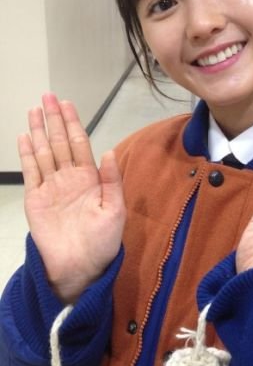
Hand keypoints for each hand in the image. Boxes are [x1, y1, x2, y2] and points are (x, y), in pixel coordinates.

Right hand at [18, 93, 125, 302]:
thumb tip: (109, 151)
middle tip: (47, 97)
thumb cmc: (103, 241)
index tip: (67, 104)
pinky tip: (25, 138)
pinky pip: (31, 172)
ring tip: (34, 110)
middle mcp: (69, 177)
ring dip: (39, 131)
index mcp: (89, 178)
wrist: (81, 267)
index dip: (73, 123)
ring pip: (44, 152)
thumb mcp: (115, 209)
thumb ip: (112, 180)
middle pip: (60, 142)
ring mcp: (51, 187)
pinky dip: (27, 155)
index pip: (80, 143)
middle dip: (54, 119)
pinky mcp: (36, 199)